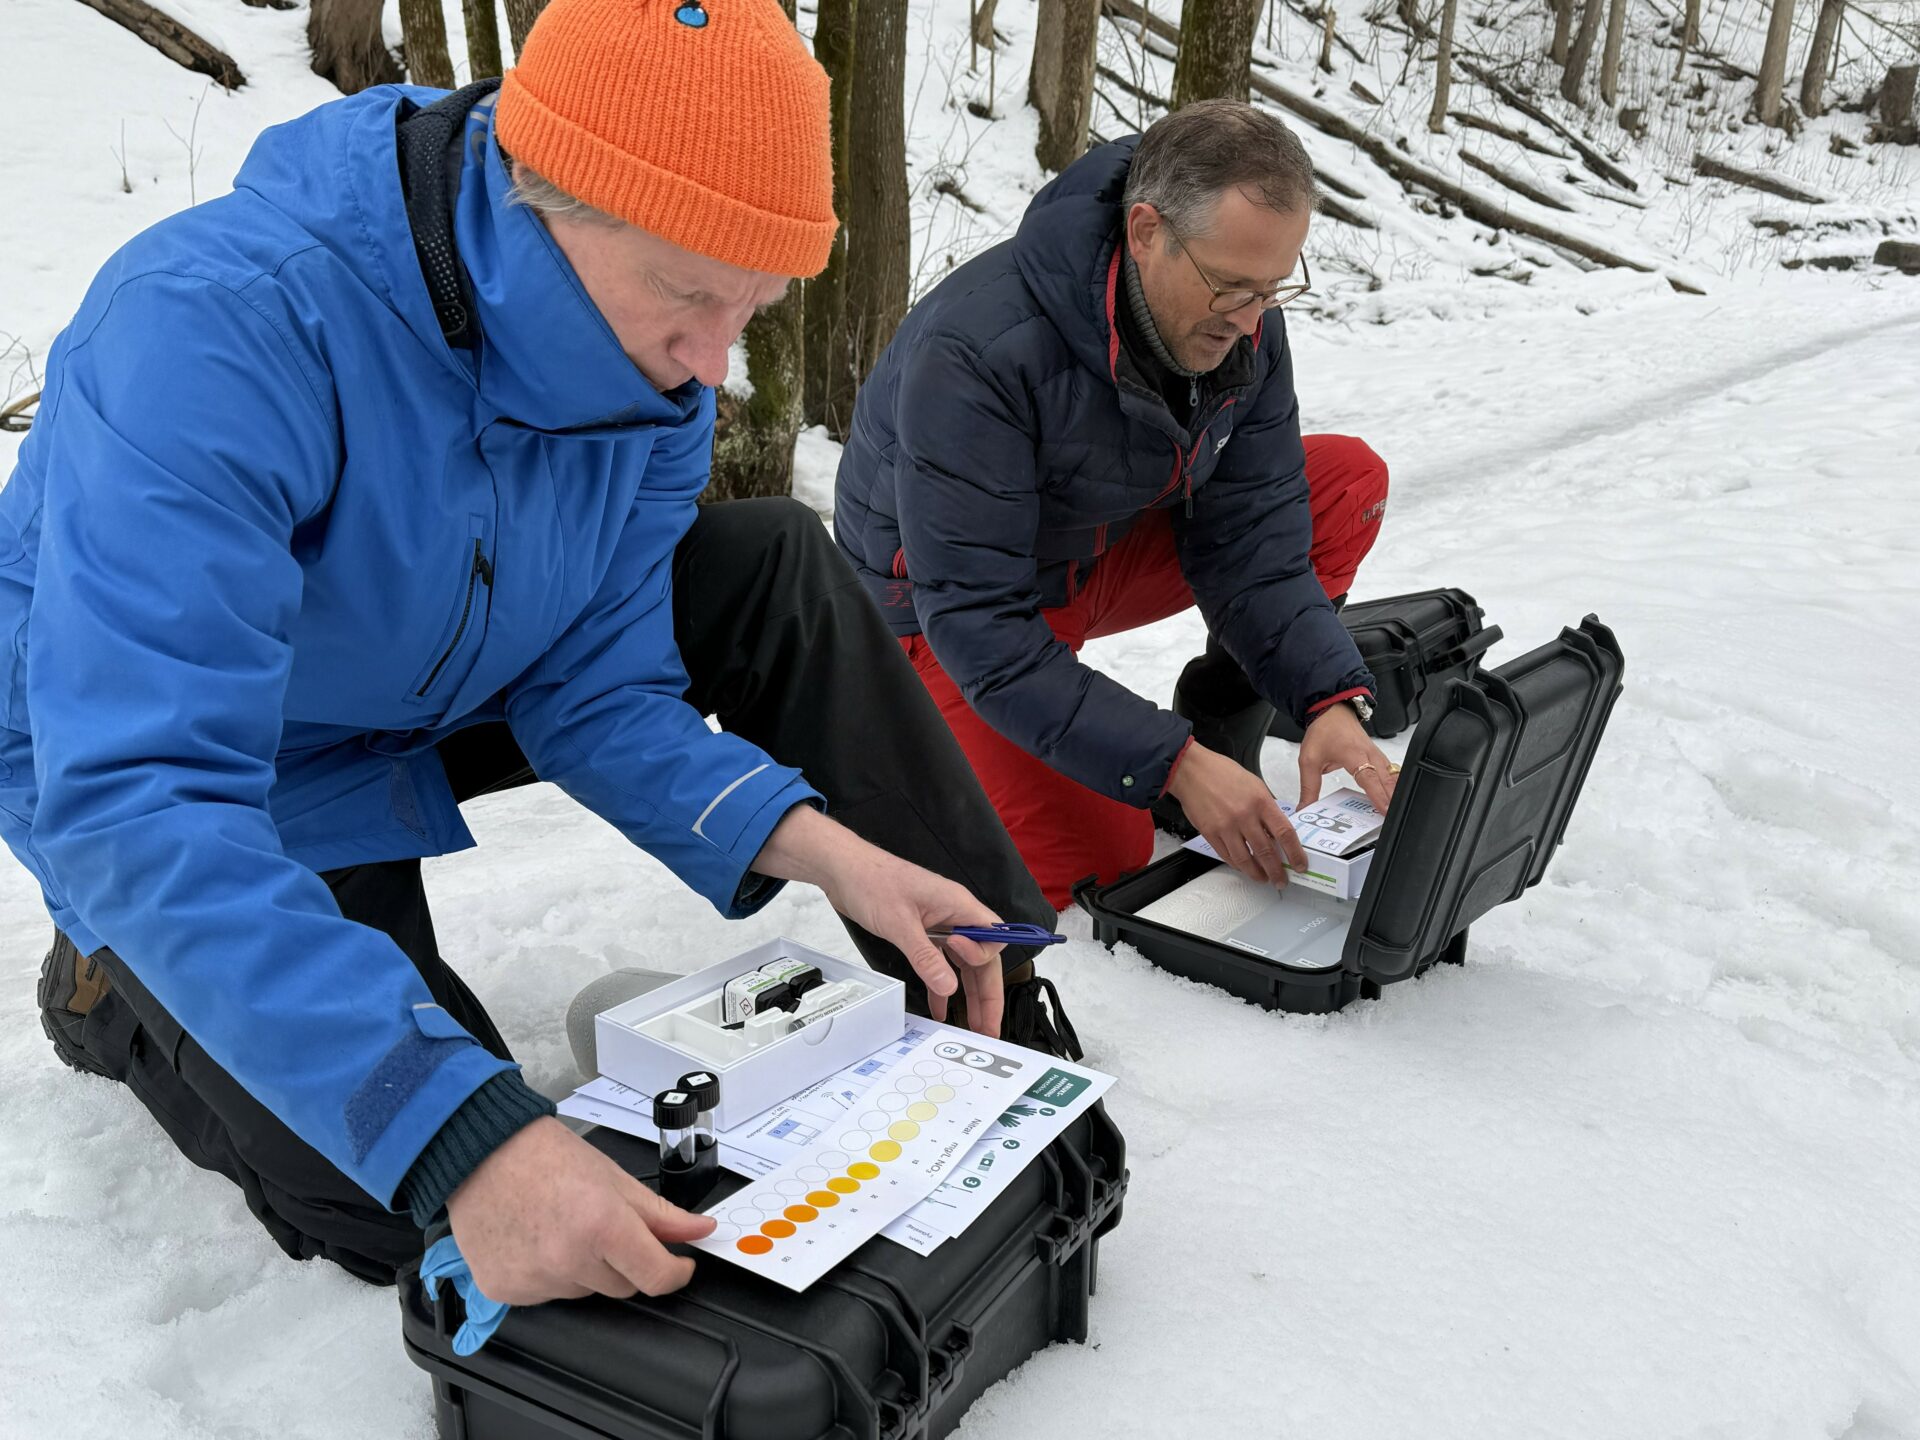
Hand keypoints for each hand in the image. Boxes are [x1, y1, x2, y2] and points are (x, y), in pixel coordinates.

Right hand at [447, 1116, 715, 1305]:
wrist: (481, 1152)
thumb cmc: (543, 1155)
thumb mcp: (614, 1178)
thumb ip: (661, 1214)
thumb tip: (700, 1230)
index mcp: (602, 1226)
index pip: (656, 1278)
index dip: (675, 1273)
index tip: (678, 1265)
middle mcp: (568, 1261)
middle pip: (621, 1287)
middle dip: (623, 1261)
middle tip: (600, 1224)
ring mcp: (534, 1280)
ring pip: (582, 1291)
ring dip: (582, 1268)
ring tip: (560, 1226)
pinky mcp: (505, 1291)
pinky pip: (545, 1295)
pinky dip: (547, 1274)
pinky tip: (534, 1240)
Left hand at [752, 806, 1006, 1035]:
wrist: (843, 869)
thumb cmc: (872, 882)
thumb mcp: (899, 924)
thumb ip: (926, 958)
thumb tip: (950, 988)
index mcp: (958, 905)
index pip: (992, 936)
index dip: (983, 957)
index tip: (962, 966)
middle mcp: (954, 915)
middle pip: (982, 959)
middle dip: (987, 993)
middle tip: (988, 1028)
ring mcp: (939, 925)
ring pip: (963, 965)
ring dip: (968, 995)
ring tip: (971, 1027)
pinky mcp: (922, 932)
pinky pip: (941, 963)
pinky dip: (941, 986)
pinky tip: (940, 1009)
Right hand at [1165, 743, 1307, 887]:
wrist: (1192, 771)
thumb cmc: (1222, 773)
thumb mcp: (1255, 785)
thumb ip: (1267, 808)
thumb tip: (1277, 831)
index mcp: (1260, 802)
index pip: (1285, 833)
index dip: (1295, 853)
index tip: (1300, 864)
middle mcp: (1244, 816)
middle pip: (1266, 852)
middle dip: (1276, 871)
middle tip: (1281, 879)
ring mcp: (1226, 827)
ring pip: (1245, 860)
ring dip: (1257, 873)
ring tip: (1263, 878)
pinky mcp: (1210, 834)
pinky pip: (1227, 856)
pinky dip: (1238, 865)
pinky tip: (1244, 867)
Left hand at [1298, 702, 1397, 812]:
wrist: (1332, 710)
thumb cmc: (1324, 731)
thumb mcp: (1309, 761)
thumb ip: (1308, 788)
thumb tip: (1305, 808)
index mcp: (1354, 755)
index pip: (1370, 779)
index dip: (1379, 796)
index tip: (1385, 811)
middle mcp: (1370, 755)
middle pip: (1387, 781)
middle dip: (1392, 800)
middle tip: (1392, 819)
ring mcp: (1377, 755)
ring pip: (1393, 777)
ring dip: (1395, 794)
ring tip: (1394, 814)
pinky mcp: (1379, 757)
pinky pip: (1391, 773)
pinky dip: (1393, 787)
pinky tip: (1392, 799)